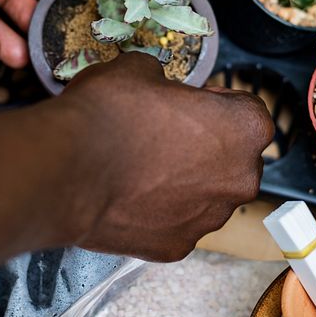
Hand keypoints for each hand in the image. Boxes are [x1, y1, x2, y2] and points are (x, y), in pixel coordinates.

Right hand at [56, 53, 274, 261]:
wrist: (67, 169)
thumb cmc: (110, 113)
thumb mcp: (139, 69)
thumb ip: (162, 79)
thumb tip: (155, 87)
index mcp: (245, 127)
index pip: (248, 111)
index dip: (217, 103)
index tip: (192, 104)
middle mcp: (240, 179)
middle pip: (234, 159)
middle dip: (208, 148)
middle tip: (167, 136)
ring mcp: (208, 219)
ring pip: (206, 195)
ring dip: (185, 181)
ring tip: (143, 168)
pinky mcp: (177, 247)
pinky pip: (176, 223)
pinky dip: (160, 212)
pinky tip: (130, 196)